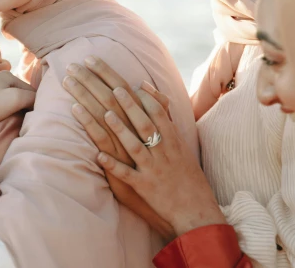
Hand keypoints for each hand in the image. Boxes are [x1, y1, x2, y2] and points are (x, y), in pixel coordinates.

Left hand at [82, 81, 224, 238]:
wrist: (196, 210)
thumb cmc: (185, 174)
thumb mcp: (179, 143)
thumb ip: (164, 118)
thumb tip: (148, 90)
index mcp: (171, 139)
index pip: (157, 111)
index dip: (141, 95)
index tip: (127, 83)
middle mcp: (163, 151)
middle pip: (144, 123)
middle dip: (129, 105)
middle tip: (114, 88)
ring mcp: (153, 169)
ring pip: (136, 146)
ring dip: (121, 130)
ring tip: (107, 115)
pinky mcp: (144, 187)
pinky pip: (128, 176)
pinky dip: (114, 166)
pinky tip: (98, 157)